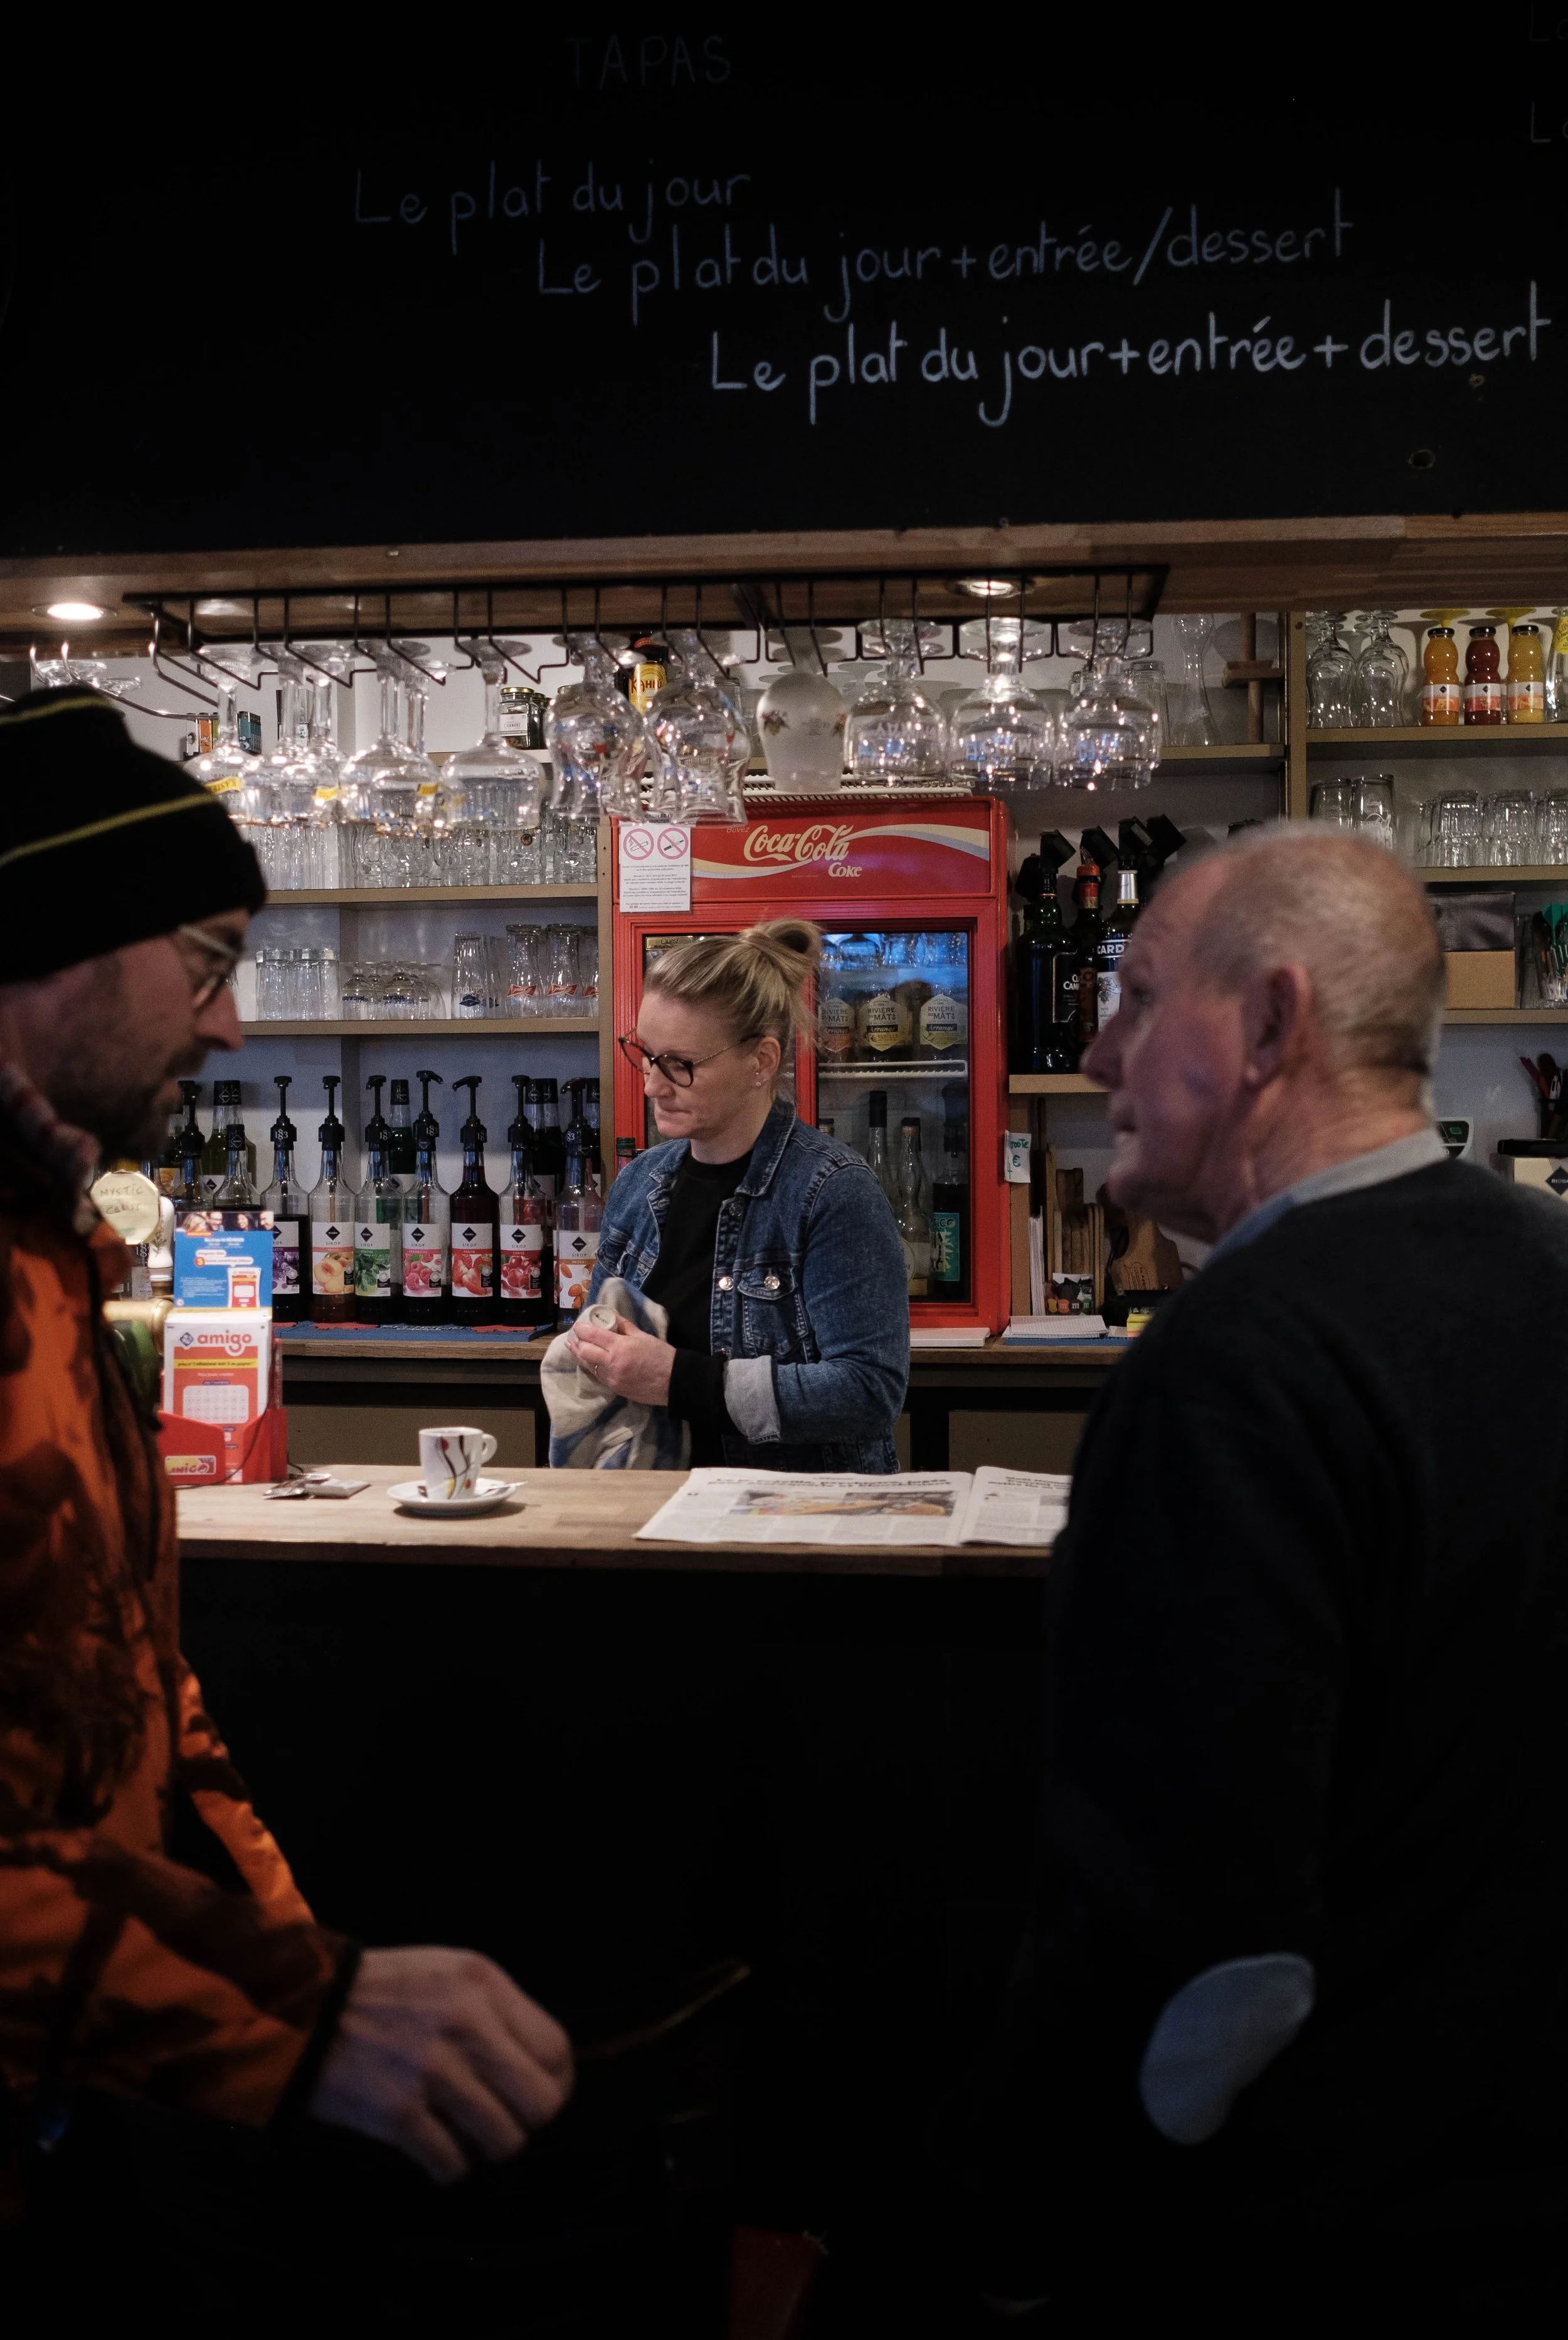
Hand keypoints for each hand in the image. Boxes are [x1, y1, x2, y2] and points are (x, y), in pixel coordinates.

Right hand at [310, 1946, 573, 2183]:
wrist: (304, 2012)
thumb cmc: (385, 1994)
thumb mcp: (449, 1974)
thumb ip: (497, 2010)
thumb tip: (543, 2067)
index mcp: (482, 1983)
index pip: (555, 2049)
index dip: (556, 2083)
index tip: (538, 2096)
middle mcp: (465, 2024)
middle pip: (542, 2103)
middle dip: (527, 2121)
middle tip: (504, 2121)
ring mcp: (432, 2071)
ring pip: (504, 2141)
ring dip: (486, 2148)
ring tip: (464, 2135)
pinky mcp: (398, 2114)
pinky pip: (453, 2165)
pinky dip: (448, 2168)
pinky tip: (433, 2149)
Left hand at [569, 1312, 675, 1405]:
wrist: (673, 1382)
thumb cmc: (661, 1356)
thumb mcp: (643, 1336)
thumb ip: (624, 1326)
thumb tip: (611, 1316)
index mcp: (620, 1347)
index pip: (593, 1336)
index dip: (582, 1329)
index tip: (577, 1326)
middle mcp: (612, 1363)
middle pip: (585, 1352)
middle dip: (577, 1343)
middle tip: (573, 1337)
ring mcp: (612, 1378)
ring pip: (589, 1366)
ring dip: (581, 1356)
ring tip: (575, 1348)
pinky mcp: (615, 1389)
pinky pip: (599, 1376)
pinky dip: (593, 1367)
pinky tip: (590, 1362)